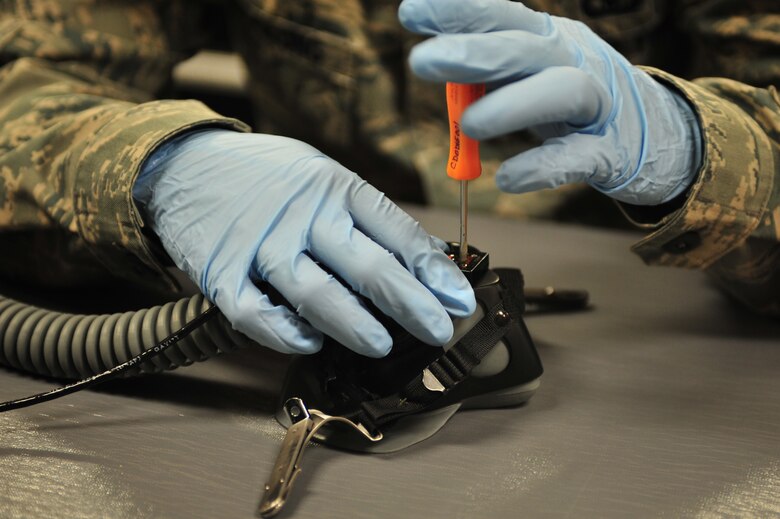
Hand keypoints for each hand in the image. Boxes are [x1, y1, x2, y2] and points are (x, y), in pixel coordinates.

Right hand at [133, 130, 475, 356]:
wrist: (185, 163)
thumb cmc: (267, 176)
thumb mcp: (322, 175)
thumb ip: (364, 217)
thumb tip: (421, 262)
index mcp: (335, 187)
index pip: (396, 231)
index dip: (433, 271)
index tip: (459, 299)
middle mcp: (302, 215)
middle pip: (366, 266)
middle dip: (411, 304)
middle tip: (438, 330)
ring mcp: (261, 245)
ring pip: (316, 294)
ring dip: (355, 325)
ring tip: (382, 344)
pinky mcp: (222, 273)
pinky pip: (257, 315)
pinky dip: (286, 334)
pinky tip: (310, 342)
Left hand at [399, 0, 701, 205]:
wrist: (656, 135)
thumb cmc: (576, 100)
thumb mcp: (532, 72)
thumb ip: (491, 68)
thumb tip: (434, 54)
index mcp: (548, 38)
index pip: (502, 15)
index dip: (459, 11)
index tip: (411, 12)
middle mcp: (574, 60)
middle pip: (525, 48)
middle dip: (474, 52)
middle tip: (423, 61)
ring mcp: (599, 105)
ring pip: (561, 93)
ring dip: (512, 106)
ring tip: (469, 125)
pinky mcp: (612, 152)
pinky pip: (579, 156)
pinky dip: (544, 167)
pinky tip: (509, 179)